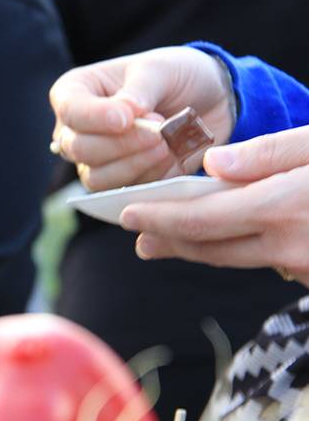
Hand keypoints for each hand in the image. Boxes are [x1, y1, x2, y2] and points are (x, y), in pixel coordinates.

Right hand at [49, 47, 235, 190]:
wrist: (207, 103)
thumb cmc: (174, 77)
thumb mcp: (160, 68)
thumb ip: (140, 88)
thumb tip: (125, 112)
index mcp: (74, 92)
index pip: (69, 110)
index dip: (95, 117)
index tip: (128, 117)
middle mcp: (75, 130)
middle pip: (78, 148)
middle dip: (120, 143)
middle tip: (158, 130)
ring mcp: (92, 161)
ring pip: (96, 177)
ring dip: (134, 163)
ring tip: (166, 143)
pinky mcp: (117, 183)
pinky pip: (122, 191)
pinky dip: (149, 175)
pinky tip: (170, 156)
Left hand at [119, 126, 308, 286]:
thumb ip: (268, 152)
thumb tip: (212, 162)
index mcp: (282, 208)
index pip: (199, 219)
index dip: (159, 218)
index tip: (128, 214)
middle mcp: (287, 248)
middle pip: (208, 248)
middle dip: (168, 240)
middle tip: (139, 237)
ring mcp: (301, 267)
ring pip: (233, 259)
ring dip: (196, 249)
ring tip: (164, 242)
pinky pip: (263, 261)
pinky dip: (233, 249)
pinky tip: (219, 240)